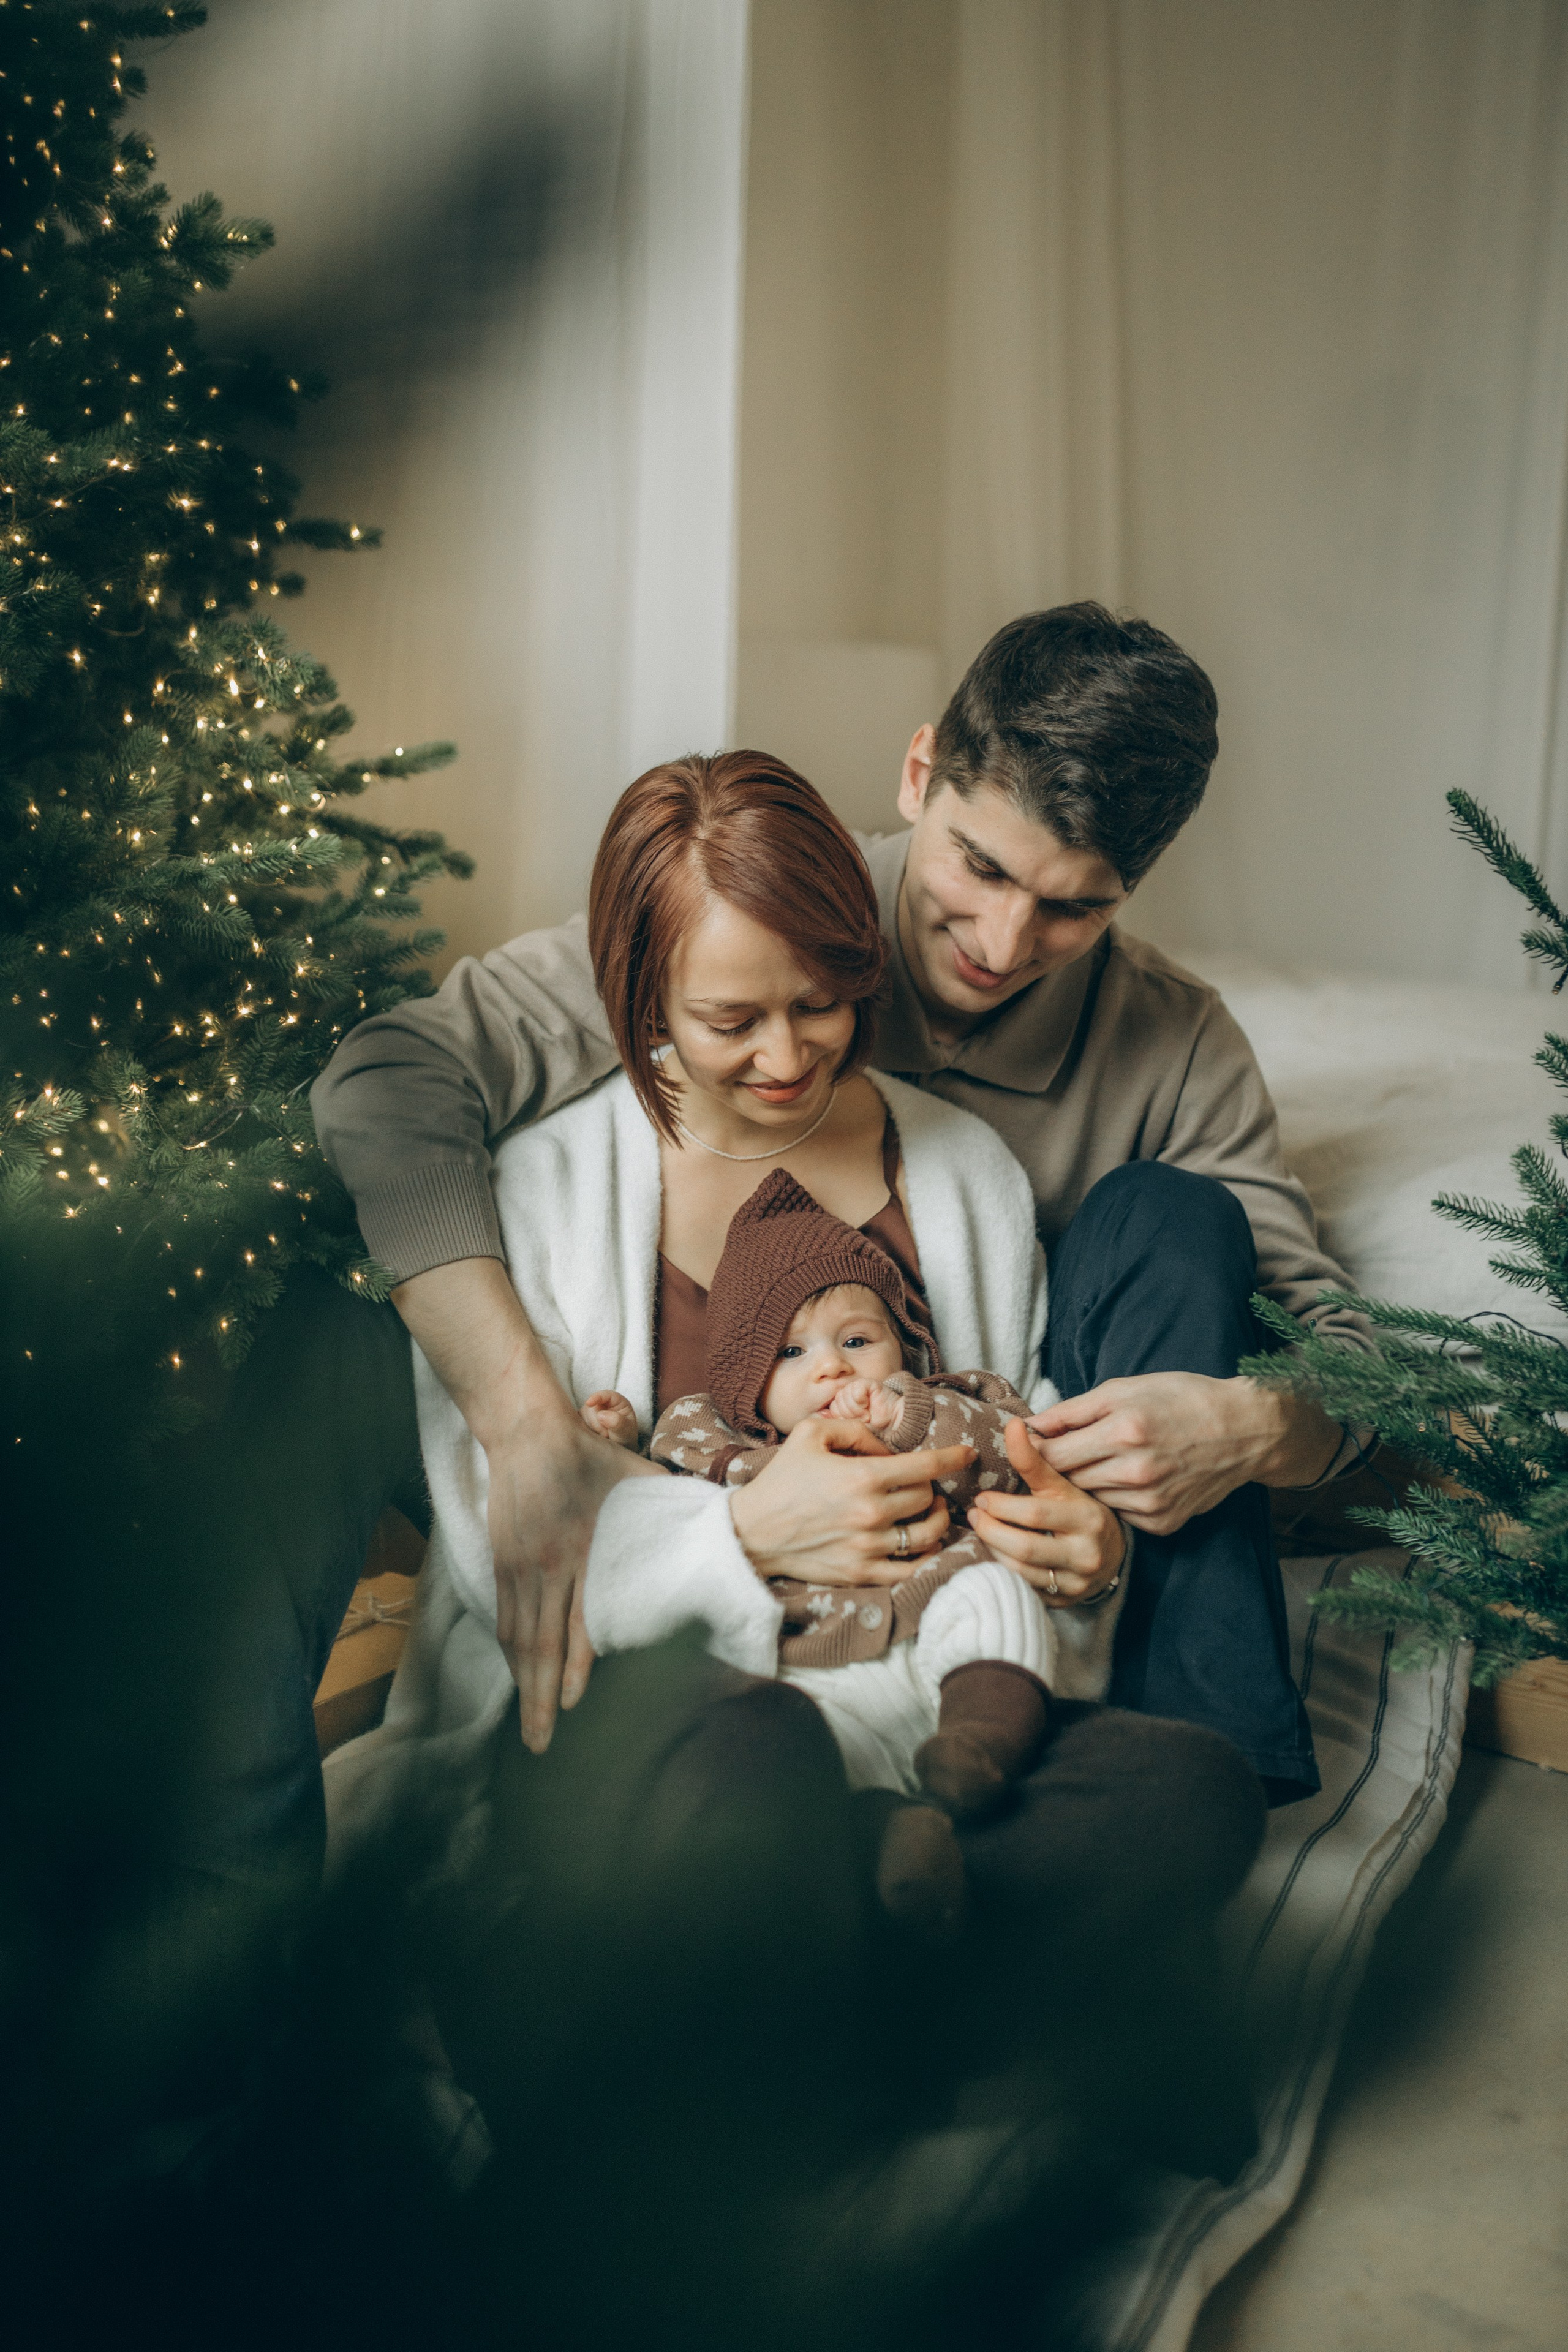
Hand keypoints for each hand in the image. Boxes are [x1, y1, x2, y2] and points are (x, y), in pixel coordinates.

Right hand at [392, 1255, 660, 1753]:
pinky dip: (511, 1654)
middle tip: (543, 1745)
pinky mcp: (501, 1562)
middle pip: (539, 1643)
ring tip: (530, 1727)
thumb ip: (672, 1506)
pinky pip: (504, 1618)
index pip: (575, 1620)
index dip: (573, 1665)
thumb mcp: (637, 1476)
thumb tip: (718, 1527)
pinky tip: (519, 1679)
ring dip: (523, 1685)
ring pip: (517, 1639)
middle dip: (541, 1697)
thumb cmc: (589, 1454)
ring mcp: (517, 1566)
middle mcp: (544, 1565)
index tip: (576, 1704)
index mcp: (580, 1548)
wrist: (526, 1430)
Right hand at [579, 1389, 640, 1448]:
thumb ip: (617, 1421)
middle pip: (591, 1407)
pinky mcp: (583, 1419)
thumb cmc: (625, 1435)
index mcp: (616, 1401)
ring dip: (592, 1428)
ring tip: (603, 1435)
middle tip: (606, 1434)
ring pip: (583, 1415)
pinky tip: (594, 1436)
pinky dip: (585, 1430)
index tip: (589, 1403)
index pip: (605, 1395)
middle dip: (597, 1422)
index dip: (596, 1397)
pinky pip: (577, 1422)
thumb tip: (601, 1415)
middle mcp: (602, 1403)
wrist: (619, 1447)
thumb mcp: (626, 1430)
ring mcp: (591, 1411)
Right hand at [729, 1414, 975, 1586]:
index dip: (953, 1457)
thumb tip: (886, 1446)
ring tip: (927, 1511)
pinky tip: (922, 1544)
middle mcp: (871, 1513)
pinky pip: (911, 1570)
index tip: (967, 1453)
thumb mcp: (810, 1434)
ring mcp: (869, 1548)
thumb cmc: (781, 1480)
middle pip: (926, 1498)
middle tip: (919, 1483)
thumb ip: (854, 1429)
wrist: (751, 1532)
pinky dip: (926, 1557)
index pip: (926, 1466)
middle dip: (929, 1487)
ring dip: (935, 1520)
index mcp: (863, 1476)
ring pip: (928, 1534)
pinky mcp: (861, 1574)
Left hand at [823, 1378, 899, 1435]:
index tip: (855, 1425)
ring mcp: (857, 1388)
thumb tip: (820, 1415)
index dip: (842, 1419)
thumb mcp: (851, 1429)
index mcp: (843, 1405)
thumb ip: (835, 1422)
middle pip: (836, 1403)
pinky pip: (855, 1389)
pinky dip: (861, 1400)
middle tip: (863, 1420)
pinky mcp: (867, 1383)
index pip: (831, 1410)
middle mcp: (848, 1395)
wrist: (895, 1426)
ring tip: (867, 1414)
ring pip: (844, 1397)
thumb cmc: (874, 1430)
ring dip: (856, 1410)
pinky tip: (868, 1404)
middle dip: (849, 1416)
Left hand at [968, 1419, 1126, 1602]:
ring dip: (991, 1548)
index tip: (982, 1496)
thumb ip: (1035, 1461)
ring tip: (980, 1529)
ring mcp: (1076, 1581)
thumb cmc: (1081, 1511)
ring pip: (1021, 1569)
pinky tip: (993, 1552)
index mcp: (1088, 1518)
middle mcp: (1085, 1553)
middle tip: (974, 1513)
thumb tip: (1013, 1426)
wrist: (1111, 1554)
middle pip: (1025, 1545)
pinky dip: (1001, 1568)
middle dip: (991, 1528)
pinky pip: (1023, 1586)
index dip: (1002, 1505)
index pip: (1036, 1513)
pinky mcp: (1065, 1600)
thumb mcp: (1064, 1484)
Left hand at [1028, 1372, 1341, 1534]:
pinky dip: (1116, 1500)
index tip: (1028, 1446)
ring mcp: (1150, 1503)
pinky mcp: (1162, 1523)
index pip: (1053, 1456)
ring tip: (1100, 1462)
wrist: (1244, 1430)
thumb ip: (1073, 1411)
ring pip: (1092, 1500)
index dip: (1034, 1452)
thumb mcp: (1125, 1389)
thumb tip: (1031, 1428)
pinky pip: (1119, 1515)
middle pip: (1069, 1481)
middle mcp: (1136, 1472)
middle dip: (1058, 1469)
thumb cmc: (1181, 1399)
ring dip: (1086, 1486)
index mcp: (1123, 1431)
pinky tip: (1129, 1480)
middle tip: (1058, 1455)